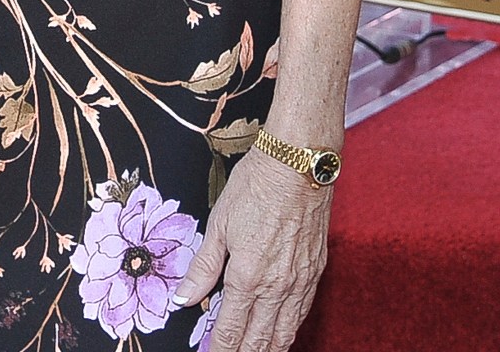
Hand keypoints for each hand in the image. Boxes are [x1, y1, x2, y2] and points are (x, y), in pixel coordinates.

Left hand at [175, 149, 332, 351]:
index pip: (231, 329)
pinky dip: (290, 330)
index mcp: (248, 277)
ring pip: (285, 332)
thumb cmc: (255, 188)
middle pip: (260, 339)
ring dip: (269, 349)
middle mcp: (277, 286)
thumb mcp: (218, 226)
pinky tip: (282, 333)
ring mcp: (300, 281)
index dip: (220, 349)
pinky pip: (302, 313)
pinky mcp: (316, 272)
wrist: (298, 165)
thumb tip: (183, 298)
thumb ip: (203, 268)